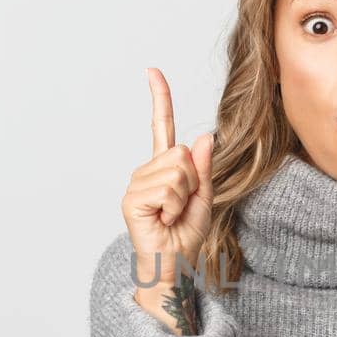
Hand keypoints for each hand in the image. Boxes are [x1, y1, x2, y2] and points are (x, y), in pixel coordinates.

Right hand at [121, 68, 215, 288]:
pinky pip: (168, 188)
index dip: (160, 99)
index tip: (153, 71)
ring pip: (177, 170)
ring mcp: (137, 184)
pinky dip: (174, 206)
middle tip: (182, 206)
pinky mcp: (132, 198)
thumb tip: (203, 136)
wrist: (173, 265)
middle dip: (193, 181)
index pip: (162, 127)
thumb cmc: (185, 237)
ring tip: (172, 215)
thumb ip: (203, 169)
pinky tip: (163, 219)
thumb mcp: (204, 198)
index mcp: (164, 169)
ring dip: (184, 196)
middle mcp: (147, 171)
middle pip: (181, 153)